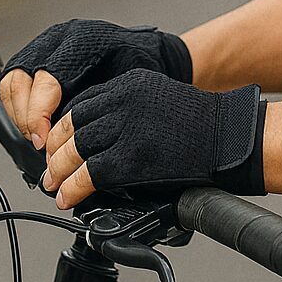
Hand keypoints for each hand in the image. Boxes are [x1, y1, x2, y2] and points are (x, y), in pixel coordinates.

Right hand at [0, 20, 191, 148]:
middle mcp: (59, 37)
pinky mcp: (38, 54)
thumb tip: (67, 140)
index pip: (46, 78)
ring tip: (36, 137)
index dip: (39, 114)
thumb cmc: (141, 68)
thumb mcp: (123, 88)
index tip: (44, 141)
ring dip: (19, 113)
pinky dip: (19, 106)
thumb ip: (93, 108)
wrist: (146, 53)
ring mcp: (46, 43)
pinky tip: (35, 124)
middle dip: (25, 117)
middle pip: (20, 78)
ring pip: (12, 79)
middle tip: (40, 144)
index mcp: (82, 41)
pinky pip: (15, 80)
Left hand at [39, 69, 265, 207]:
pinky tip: (68, 198)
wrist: (231, 135)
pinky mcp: (133, 158)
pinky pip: (90, 175)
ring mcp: (128, 128)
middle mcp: (124, 100)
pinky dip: (73, 188)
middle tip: (49, 169)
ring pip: (76, 150)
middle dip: (56, 150)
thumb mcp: (161, 98)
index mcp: (130, 83)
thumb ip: (130, 110)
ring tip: (55, 186)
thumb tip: (101, 139)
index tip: (58, 144)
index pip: (82, 104)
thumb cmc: (204, 123)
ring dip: (60, 171)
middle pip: (74, 125)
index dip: (64, 127)